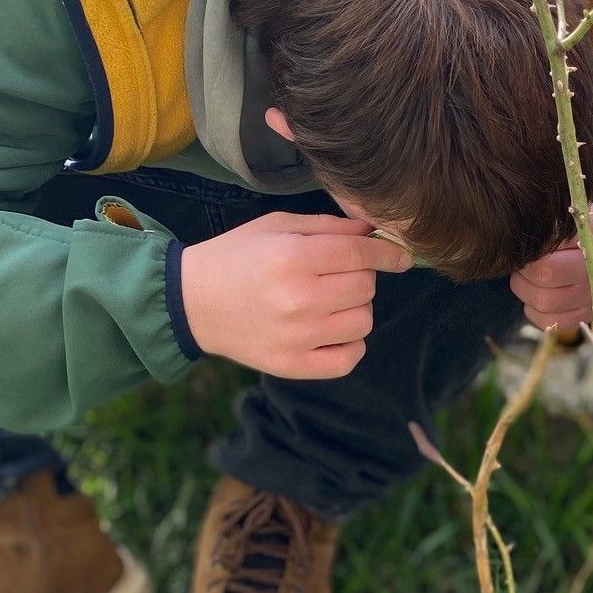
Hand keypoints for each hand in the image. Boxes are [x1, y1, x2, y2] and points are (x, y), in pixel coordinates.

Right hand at [179, 211, 412, 377]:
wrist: (191, 301)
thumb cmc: (237, 257)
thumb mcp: (277, 227)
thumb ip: (328, 227)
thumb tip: (373, 230)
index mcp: (293, 258)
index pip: (360, 253)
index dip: (387, 253)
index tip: (400, 256)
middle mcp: (298, 299)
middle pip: (365, 287)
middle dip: (361, 276)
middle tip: (336, 275)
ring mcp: (297, 337)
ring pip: (363, 321)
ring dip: (355, 309)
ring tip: (330, 301)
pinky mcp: (293, 366)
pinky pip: (349, 359)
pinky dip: (350, 344)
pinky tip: (333, 330)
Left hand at [509, 205, 592, 332]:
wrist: (585, 241)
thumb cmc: (560, 224)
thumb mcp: (554, 211)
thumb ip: (539, 216)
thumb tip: (510, 227)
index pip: (548, 247)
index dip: (526, 250)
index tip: (522, 244)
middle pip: (545, 276)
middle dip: (523, 270)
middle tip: (520, 262)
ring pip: (545, 303)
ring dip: (524, 290)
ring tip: (525, 276)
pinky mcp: (586, 313)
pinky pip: (551, 322)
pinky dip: (534, 311)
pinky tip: (533, 295)